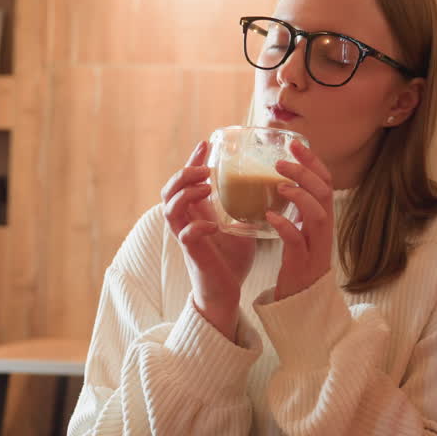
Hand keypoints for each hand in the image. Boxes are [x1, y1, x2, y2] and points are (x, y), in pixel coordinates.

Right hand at [161, 140, 254, 339]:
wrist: (227, 292)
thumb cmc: (231, 259)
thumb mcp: (240, 224)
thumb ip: (245, 206)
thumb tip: (268, 184)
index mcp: (196, 212)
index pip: (185, 181)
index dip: (191, 160)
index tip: (205, 143)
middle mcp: (186, 222)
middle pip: (168, 191)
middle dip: (183, 174)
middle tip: (204, 169)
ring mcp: (186, 238)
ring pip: (170, 209)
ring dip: (186, 194)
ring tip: (205, 188)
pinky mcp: (193, 255)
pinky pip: (186, 236)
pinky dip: (197, 227)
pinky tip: (213, 225)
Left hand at [266, 140, 333, 300]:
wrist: (301, 303)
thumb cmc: (297, 263)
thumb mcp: (300, 231)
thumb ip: (296, 209)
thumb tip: (279, 181)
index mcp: (321, 218)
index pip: (325, 182)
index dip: (312, 161)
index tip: (294, 144)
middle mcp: (323, 229)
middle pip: (324, 193)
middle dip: (305, 172)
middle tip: (281, 162)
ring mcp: (315, 246)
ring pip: (318, 214)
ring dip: (299, 195)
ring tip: (279, 185)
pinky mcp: (302, 263)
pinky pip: (296, 240)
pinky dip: (285, 226)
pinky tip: (270, 217)